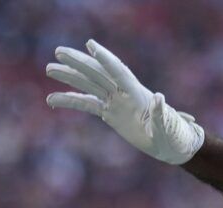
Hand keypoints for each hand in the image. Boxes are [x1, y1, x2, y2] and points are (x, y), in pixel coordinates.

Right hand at [46, 40, 205, 164]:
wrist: (172, 146)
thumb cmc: (173, 137)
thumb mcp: (167, 129)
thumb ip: (160, 114)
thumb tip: (159, 97)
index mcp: (139, 95)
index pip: (120, 73)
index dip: (106, 60)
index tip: (90, 45)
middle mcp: (125, 94)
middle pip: (99, 74)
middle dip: (79, 62)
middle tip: (58, 51)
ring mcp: (116, 102)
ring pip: (89, 85)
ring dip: (70, 76)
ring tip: (49, 68)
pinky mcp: (110, 113)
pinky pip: (87, 104)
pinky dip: (70, 101)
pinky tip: (52, 99)